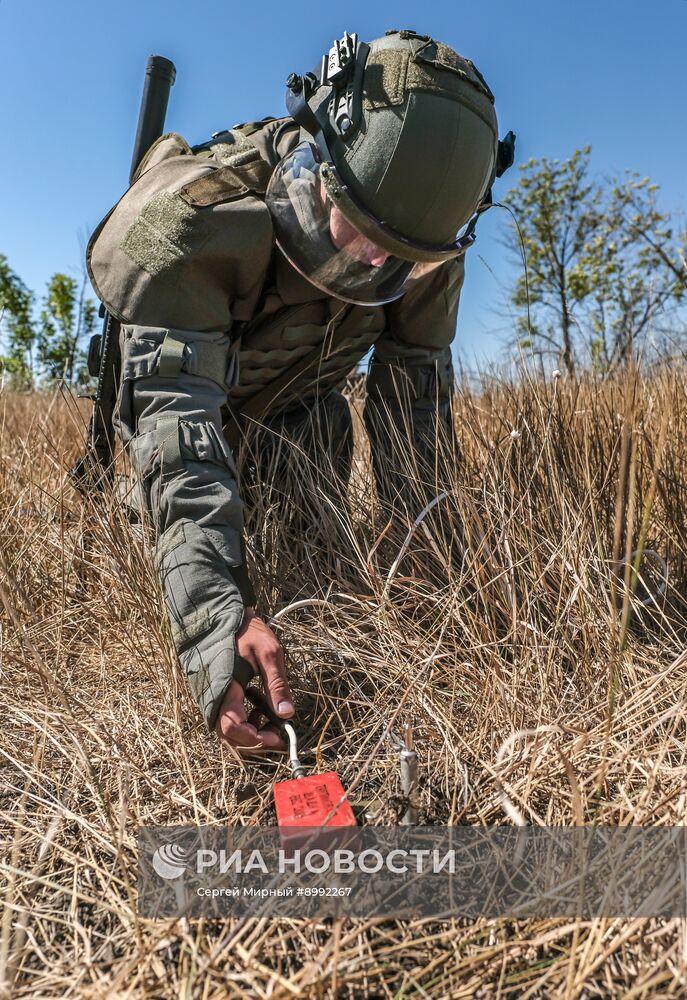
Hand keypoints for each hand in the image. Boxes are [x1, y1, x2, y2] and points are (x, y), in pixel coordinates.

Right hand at [215, 608, 294, 753]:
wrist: (224, 616)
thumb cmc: (247, 631)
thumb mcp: (269, 653)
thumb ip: (277, 685)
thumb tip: (287, 714)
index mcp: (225, 686)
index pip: (233, 727)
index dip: (254, 739)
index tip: (277, 737)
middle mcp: (213, 695)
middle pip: (227, 735)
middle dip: (253, 741)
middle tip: (276, 735)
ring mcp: (212, 695)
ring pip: (226, 729)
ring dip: (249, 733)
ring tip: (270, 720)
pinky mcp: (215, 694)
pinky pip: (226, 718)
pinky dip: (244, 722)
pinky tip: (259, 710)